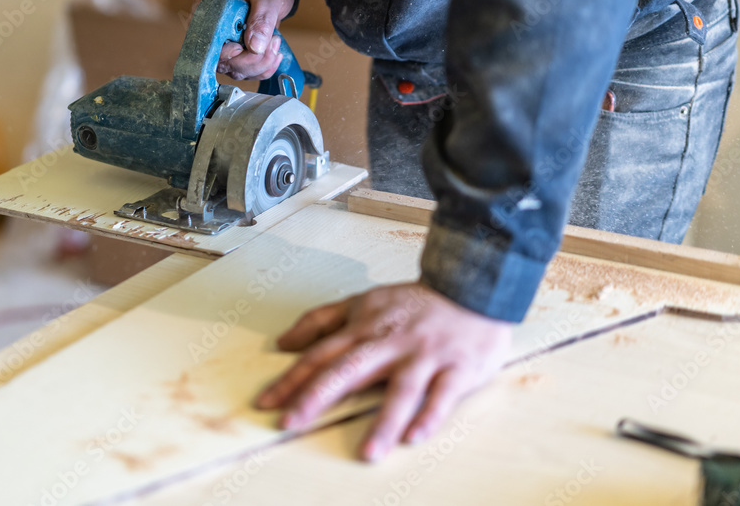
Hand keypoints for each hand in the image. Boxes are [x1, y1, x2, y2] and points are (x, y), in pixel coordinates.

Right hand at [192, 0, 293, 80]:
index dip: (224, 52)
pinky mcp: (237, 54)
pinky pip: (247, 71)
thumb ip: (261, 18)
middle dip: (250, 60)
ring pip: (235, 70)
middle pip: (221, 62)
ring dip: (260, 65)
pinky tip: (274, 52)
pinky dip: (264, 68)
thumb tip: (255, 47)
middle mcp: (211, 31)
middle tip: (272, 42)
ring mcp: (224, 44)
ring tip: (275, 42)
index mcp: (207, 9)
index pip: (206, 41)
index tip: (242, 47)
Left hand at [256, 283, 511, 461]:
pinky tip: (415, 437)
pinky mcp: (458, 367)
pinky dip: (430, 416)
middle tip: (291, 423)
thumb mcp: (364, 301)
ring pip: (402, 389)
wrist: (473, 286)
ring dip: (385, 421)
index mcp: (366, 328)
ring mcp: (425, 355)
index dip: (292, 379)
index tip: (266, 402)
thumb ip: (322, 320)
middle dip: (317, 396)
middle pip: (350, 369)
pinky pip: (443, 395)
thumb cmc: (415, 302)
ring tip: (367, 453)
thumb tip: (283, 341)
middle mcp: (391, 342)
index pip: (321, 354)